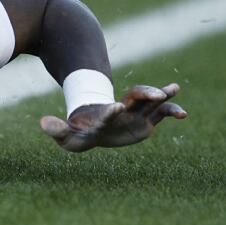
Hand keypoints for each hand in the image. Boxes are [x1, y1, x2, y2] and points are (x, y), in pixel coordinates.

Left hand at [40, 83, 186, 152]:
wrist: (93, 126)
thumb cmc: (80, 132)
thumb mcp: (67, 136)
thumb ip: (56, 130)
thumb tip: (42, 123)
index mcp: (103, 116)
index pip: (108, 112)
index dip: (111, 111)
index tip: (117, 108)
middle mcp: (122, 112)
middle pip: (134, 98)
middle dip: (145, 94)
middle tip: (156, 94)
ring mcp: (136, 114)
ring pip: (151, 101)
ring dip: (162, 95)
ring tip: (174, 88)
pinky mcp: (146, 120)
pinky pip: (162, 113)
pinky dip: (172, 111)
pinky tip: (183, 114)